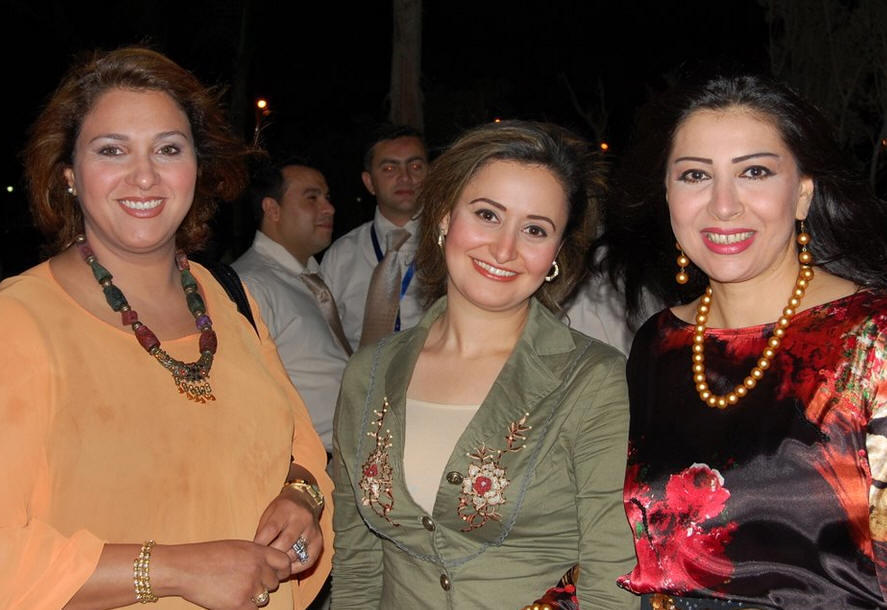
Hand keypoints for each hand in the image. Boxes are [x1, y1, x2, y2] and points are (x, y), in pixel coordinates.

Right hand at [158, 540, 290, 608]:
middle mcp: (258, 568)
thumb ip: (255, 556)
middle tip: (245, 582)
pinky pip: (252, 609)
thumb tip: (268, 566)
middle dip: (263, 584)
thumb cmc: (207, 556)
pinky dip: (243, 606)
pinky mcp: (240, 603)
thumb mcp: (237, 547)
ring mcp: (250, 586)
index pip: (285, 563)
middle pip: (274, 583)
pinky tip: (229, 598)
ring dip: (252, 596)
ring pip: (263, 597)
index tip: (277, 574)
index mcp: (258, 552)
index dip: (281, 570)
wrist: (186, 568)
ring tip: (234, 588)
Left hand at [254, 486, 323, 574]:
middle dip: (272, 554)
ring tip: (274, 564)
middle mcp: (302, 519)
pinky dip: (296, 567)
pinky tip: (287, 566)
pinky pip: (308, 561)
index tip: (254, 551)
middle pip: (285, 542)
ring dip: (282, 562)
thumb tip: (257, 553)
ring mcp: (312, 530)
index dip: (261, 543)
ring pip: (296, 553)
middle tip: (263, 561)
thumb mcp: (269, 513)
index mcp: (286, 509)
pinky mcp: (319, 541)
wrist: (304, 501)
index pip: (272, 529)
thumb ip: (263, 532)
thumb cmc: (282, 509)